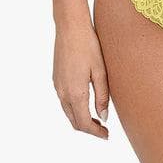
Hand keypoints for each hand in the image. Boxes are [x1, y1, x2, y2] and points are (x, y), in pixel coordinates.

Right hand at [52, 22, 109, 138]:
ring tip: (97, 117)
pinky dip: (74, 108)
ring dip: (81, 118)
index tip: (106, 135)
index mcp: (75, 93)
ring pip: (68, 111)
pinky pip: (64, 101)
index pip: (84, 123)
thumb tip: (104, 116)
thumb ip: (102, 95)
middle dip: (88, 128)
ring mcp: (57, 86)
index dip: (96, 132)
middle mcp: (63, 92)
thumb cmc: (88, 45)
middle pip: (74, 120)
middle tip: (104, 129)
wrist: (70, 27)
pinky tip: (86, 101)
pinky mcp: (56, 78)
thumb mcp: (100, 70)